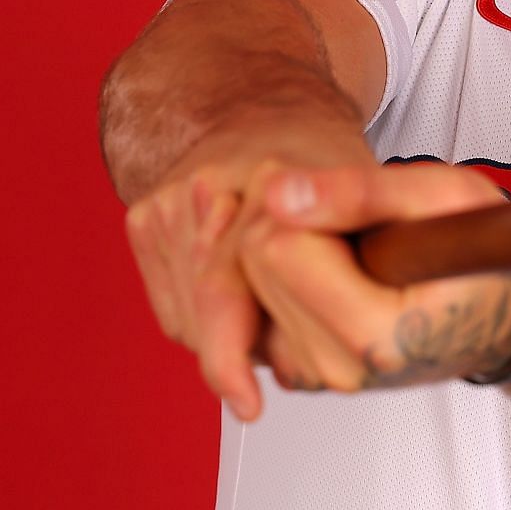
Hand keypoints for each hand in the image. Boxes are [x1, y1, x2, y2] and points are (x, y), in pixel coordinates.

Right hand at [122, 117, 376, 420]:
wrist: (266, 107)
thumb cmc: (318, 158)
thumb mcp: (368, 209)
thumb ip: (349, 269)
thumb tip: (311, 360)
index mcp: (269, 180)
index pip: (232, 286)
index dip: (234, 355)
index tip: (246, 402)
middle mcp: (206, 187)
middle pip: (208, 311)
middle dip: (245, 348)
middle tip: (291, 354)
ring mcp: (167, 202)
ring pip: (188, 318)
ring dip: (228, 335)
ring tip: (272, 309)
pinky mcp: (143, 219)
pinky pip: (173, 307)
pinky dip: (205, 319)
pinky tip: (240, 297)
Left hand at [232, 161, 510, 413]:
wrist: (507, 315)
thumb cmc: (488, 259)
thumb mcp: (448, 197)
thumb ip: (363, 190)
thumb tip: (278, 193)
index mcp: (378, 334)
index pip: (280, 247)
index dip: (308, 199)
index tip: (347, 190)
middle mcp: (343, 367)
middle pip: (257, 265)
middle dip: (291, 222)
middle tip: (351, 212)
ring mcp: (323, 375)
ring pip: (250, 285)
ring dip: (288, 248)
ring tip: (352, 240)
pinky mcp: (307, 372)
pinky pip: (260, 308)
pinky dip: (286, 277)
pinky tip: (334, 265)